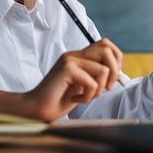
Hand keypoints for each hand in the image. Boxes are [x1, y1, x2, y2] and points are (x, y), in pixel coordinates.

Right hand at [0, 38, 122, 121]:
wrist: (36, 107)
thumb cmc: (57, 99)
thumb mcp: (82, 86)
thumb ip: (95, 76)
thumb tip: (116, 75)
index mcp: (78, 56)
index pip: (105, 45)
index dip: (116, 60)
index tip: (110, 80)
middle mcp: (74, 55)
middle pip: (107, 49)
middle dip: (114, 71)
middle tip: (105, 88)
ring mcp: (70, 60)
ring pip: (103, 68)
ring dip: (100, 88)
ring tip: (86, 95)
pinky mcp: (67, 69)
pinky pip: (92, 82)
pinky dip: (87, 96)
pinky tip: (75, 99)